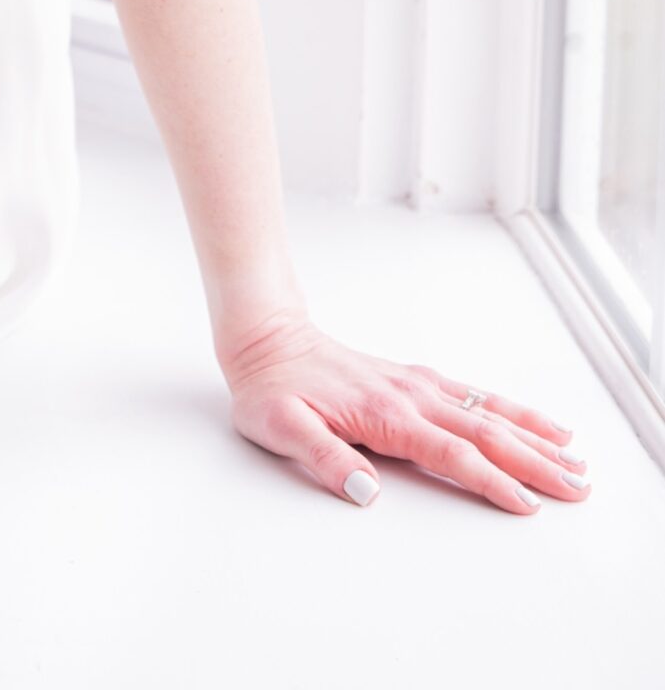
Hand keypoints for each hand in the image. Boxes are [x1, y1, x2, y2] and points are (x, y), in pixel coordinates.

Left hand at [219, 311, 591, 513]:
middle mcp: (408, 395)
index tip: (526, 505)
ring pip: (486, 411)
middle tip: (577, 486)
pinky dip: (508, 409)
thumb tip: (364, 490)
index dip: (489, 482)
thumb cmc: (270, 386)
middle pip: (484, 432)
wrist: (265, 336)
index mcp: (383, 413)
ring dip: (531, 434)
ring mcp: (414, 384)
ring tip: (573, 455)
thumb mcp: (281, 427)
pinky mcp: (412, 379)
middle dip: (534, 461)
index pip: (450, 455)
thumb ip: (323, 458)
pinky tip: (529, 421)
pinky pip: (472, 395)